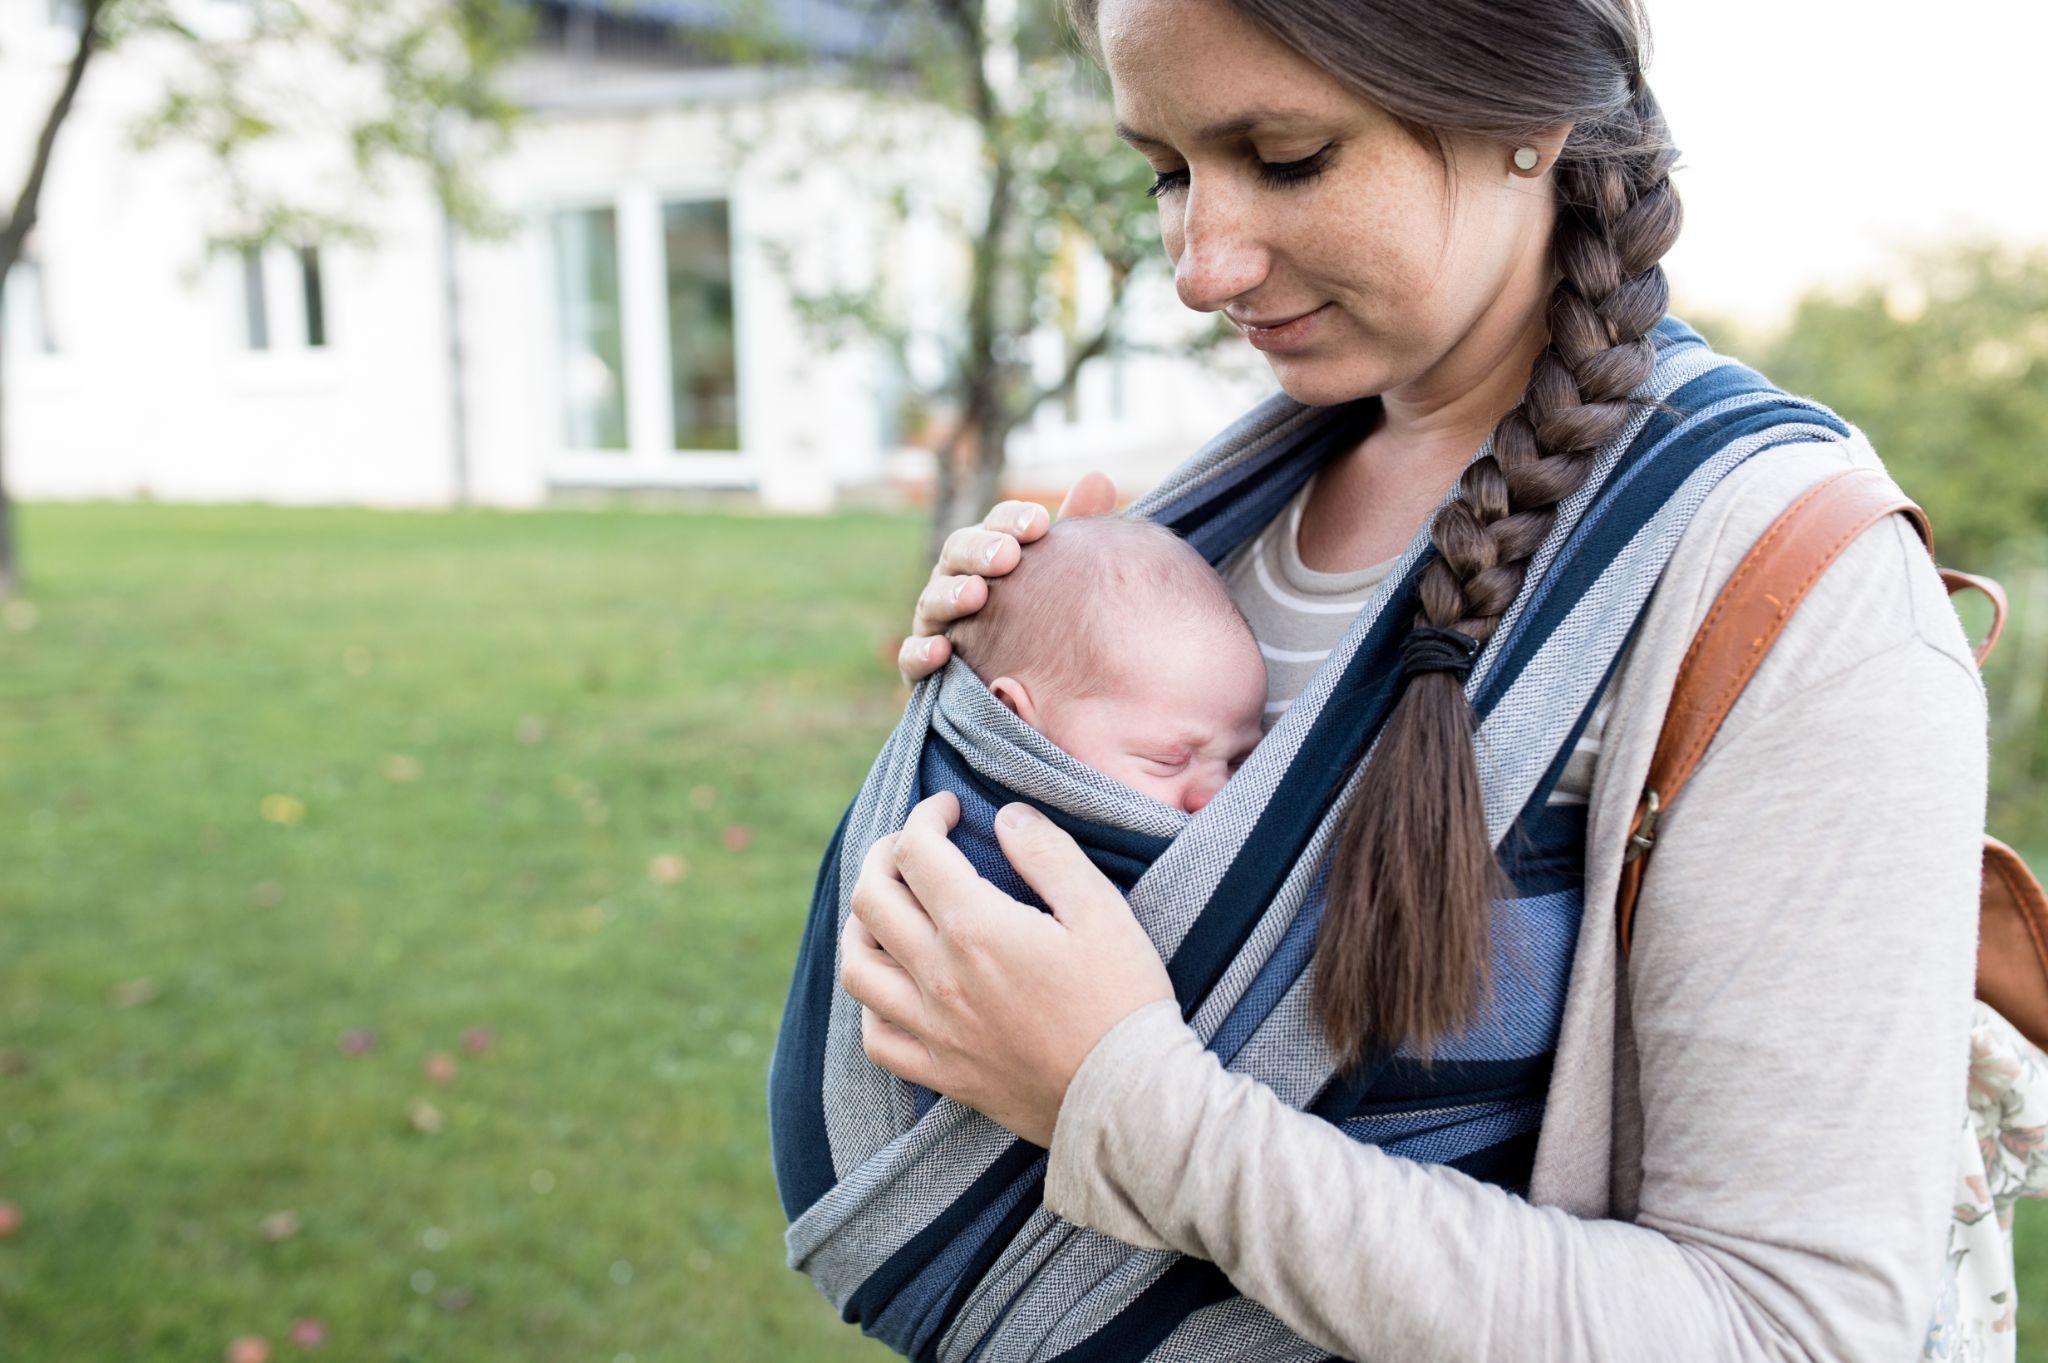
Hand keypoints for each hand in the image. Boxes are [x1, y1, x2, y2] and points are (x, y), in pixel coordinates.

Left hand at [838, 791, 1174, 1146]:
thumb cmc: (1122, 1001)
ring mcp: (932, 1029)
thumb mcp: (1101, 909)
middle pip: (871, 899)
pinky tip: (894, 986)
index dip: (926, 816)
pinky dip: (871, 1003)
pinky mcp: (940, 1072)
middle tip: (911, 845)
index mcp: (976, 928)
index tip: (948, 808)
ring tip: (886, 908)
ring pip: (856, 966)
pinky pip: (875, 1037)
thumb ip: (1048, 854)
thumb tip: (1006, 818)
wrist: (1127, 1101)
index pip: (917, 852)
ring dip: (860, 924)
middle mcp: (939, 976)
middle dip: (883, 856)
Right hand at [897, 473, 1117, 684]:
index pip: (994, 526)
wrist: (1020, 686)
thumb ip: (1074, 529)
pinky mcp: (922, 667)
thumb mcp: (1058, 574)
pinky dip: (920, 652)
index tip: (1041, 522)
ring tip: (977, 595)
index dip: (1012, 520)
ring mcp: (934, 622)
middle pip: (957, 553)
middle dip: (980, 551)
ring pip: (932, 601)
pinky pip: (912, 658)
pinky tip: (941, 650)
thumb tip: (1098, 478)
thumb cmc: (1040, 616)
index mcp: (986, 553)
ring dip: (952, 596)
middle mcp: (955, 581)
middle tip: (1008, 556)